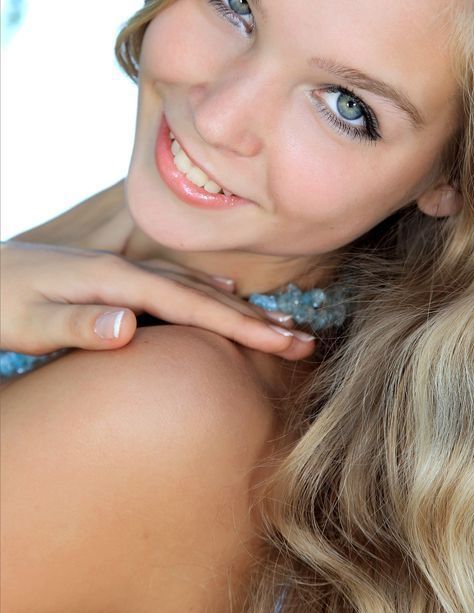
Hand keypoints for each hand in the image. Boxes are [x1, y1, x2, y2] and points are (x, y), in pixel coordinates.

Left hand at [0, 241, 315, 360]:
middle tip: (306, 340)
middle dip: (256, 319)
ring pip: (194, 291)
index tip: (286, 341)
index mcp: (113, 280)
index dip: (240, 325)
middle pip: (204, 296)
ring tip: (279, 324)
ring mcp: (121, 273)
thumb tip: (131, 325)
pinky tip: (220, 299)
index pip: (190, 305)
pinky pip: (175, 289)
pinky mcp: (113, 282)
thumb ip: (76, 324)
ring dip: (239, 310)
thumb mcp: (23, 321)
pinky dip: (206, 299)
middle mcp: (125, 271)